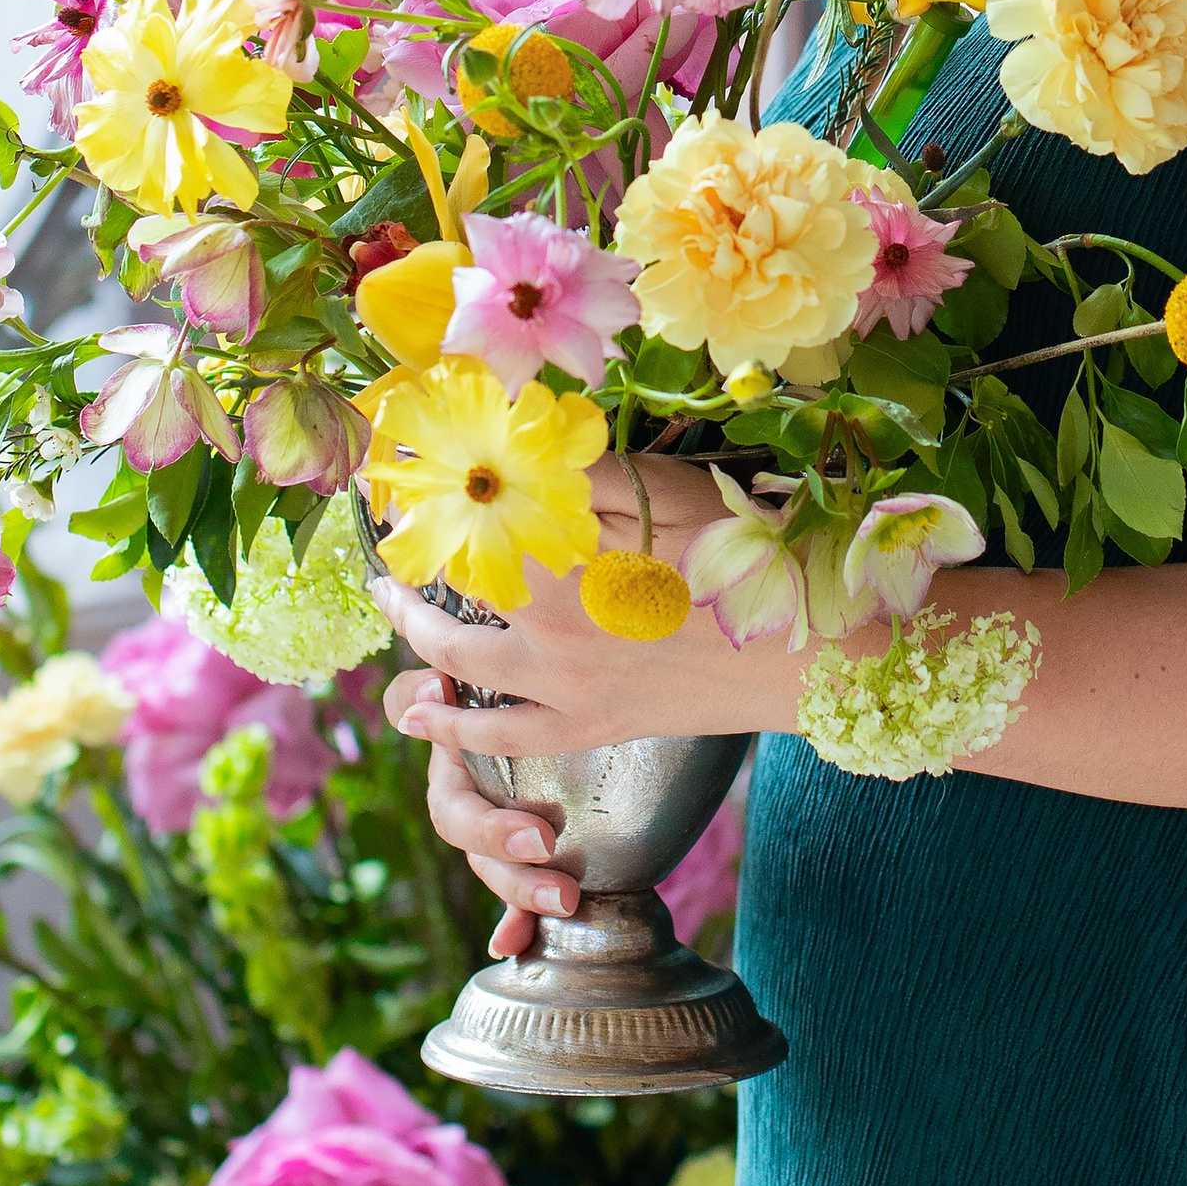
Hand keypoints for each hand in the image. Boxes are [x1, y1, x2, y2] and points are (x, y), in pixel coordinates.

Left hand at [375, 452, 799, 952]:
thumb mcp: (664, 492)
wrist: (804, 654)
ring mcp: (566, 692)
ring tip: (390, 611)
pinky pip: (505, 739)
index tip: (400, 484)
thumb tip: (515, 446)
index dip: (428, 509)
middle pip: (449, 607)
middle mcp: (547, 638)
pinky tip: (425, 719)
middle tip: (382, 554)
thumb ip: (580, 475)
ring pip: (462, 672)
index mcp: (561, 572)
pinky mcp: (590, 728)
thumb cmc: (741, 559)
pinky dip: (456, 731)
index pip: (468, 536)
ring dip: (415, 646)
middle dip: (406, 581)